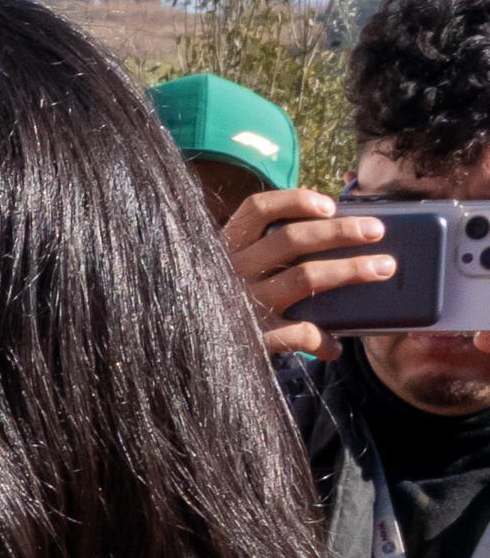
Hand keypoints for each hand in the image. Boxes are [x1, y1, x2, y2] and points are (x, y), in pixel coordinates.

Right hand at [227, 185, 399, 353]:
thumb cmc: (215, 303)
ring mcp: (242, 304)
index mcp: (225, 247)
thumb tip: (330, 230)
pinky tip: (335, 346)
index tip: (330, 205)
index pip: (258, 209)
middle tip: (377, 231)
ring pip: (305, 277)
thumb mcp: (226, 270)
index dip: (296, 201)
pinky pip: (297, 333)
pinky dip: (322, 339)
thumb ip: (262, 252)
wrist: (173, 357)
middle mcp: (232, 271)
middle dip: (342, 232)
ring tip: (383, 267)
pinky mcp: (250, 337)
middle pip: (293, 238)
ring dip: (350, 270)